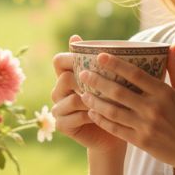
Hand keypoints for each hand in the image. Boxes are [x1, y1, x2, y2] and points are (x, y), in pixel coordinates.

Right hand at [50, 35, 126, 156]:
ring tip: (107, 102)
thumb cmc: (115, 102)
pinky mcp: (61, 124)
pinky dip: (88, 116)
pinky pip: (71, 117)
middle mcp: (59, 90)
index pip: (59, 61)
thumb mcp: (112, 80)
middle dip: (85, 81)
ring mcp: (58, 108)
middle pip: (64, 78)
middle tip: (104, 85)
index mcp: (68, 75)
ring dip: (90, 100)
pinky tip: (101, 116)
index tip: (92, 61)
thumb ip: (105, 63)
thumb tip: (100, 41)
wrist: (114, 133)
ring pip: (70, 98)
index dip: (70, 58)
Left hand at [81, 43, 174, 174]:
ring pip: (113, 111)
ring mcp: (146, 126)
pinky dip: (102, 120)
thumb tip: (173, 45)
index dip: (116, 64)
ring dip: (95, 102)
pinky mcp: (141, 142)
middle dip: (98, 82)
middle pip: (119, 92)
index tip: (100, 56)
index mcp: (165, 93)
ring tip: (82, 94)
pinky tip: (92, 113)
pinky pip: (116, 129)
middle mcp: (154, 109)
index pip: (136, 74)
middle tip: (83, 74)